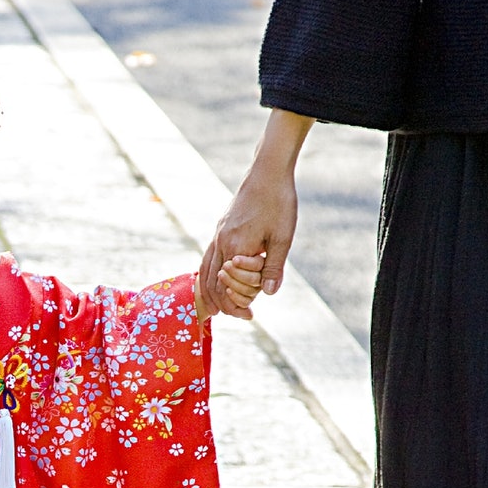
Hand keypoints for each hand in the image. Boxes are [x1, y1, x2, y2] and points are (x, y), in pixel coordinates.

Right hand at [195, 108, 311, 319]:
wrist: (267, 172)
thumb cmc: (278, 202)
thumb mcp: (282, 237)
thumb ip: (273, 266)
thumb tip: (268, 293)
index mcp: (235, 247)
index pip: (229, 287)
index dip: (238, 304)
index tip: (251, 315)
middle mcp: (221, 243)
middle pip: (213, 283)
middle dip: (226, 303)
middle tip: (243, 315)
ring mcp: (217, 235)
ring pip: (205, 271)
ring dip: (211, 293)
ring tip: (219, 309)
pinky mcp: (220, 229)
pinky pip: (207, 258)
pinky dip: (208, 275)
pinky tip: (216, 281)